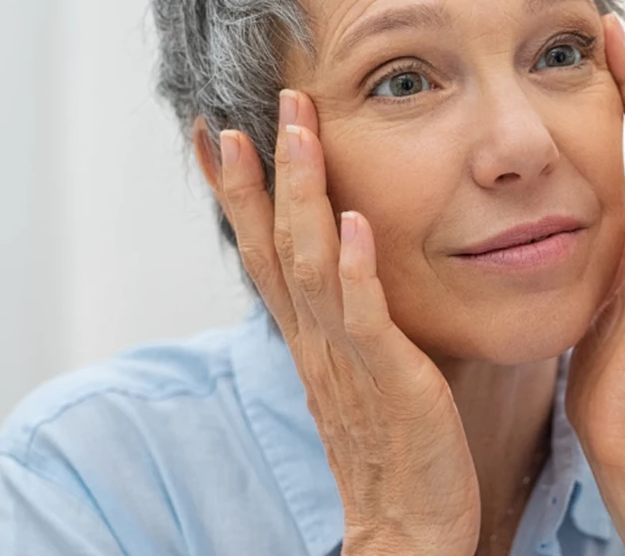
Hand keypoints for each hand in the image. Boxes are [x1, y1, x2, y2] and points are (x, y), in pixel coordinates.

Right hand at [217, 90, 479, 554]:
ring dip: (301, 195)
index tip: (215, 131)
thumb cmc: (394, 442)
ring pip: (309, 263)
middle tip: (246, 109)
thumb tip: (349, 255)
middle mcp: (314, 339)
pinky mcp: (388, 378)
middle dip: (258, 174)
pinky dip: (354, 268)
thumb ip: (349, 312)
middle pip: (272, 244)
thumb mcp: (360, 366)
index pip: (261, 250)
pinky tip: (352, 221)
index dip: (237, 192)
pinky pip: (364, 317)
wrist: (409, 524)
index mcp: (308, 335)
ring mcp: (345, 357)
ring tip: (297, 132)